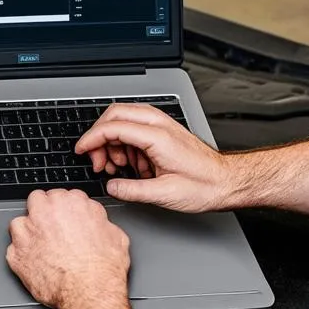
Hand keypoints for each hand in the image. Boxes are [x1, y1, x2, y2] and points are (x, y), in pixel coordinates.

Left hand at [6, 189, 129, 308]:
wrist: (89, 292)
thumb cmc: (103, 267)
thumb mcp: (115, 235)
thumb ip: (98, 221)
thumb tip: (96, 221)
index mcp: (70, 203)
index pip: (61, 195)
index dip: (64, 209)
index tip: (66, 218)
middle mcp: (45, 213)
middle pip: (37, 200)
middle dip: (43, 211)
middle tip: (52, 228)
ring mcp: (27, 232)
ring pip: (20, 222)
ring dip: (28, 232)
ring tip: (40, 246)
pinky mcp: (16, 254)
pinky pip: (12, 248)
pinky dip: (21, 254)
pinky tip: (34, 262)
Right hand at [75, 104, 230, 212]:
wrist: (226, 181)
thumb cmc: (203, 186)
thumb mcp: (164, 194)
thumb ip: (132, 190)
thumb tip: (111, 187)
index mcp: (157, 136)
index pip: (113, 126)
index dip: (92, 139)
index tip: (81, 151)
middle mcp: (159, 124)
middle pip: (115, 114)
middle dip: (100, 138)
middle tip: (99, 162)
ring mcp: (162, 125)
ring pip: (123, 119)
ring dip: (113, 142)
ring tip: (117, 168)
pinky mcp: (163, 131)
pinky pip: (134, 128)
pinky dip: (125, 144)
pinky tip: (131, 165)